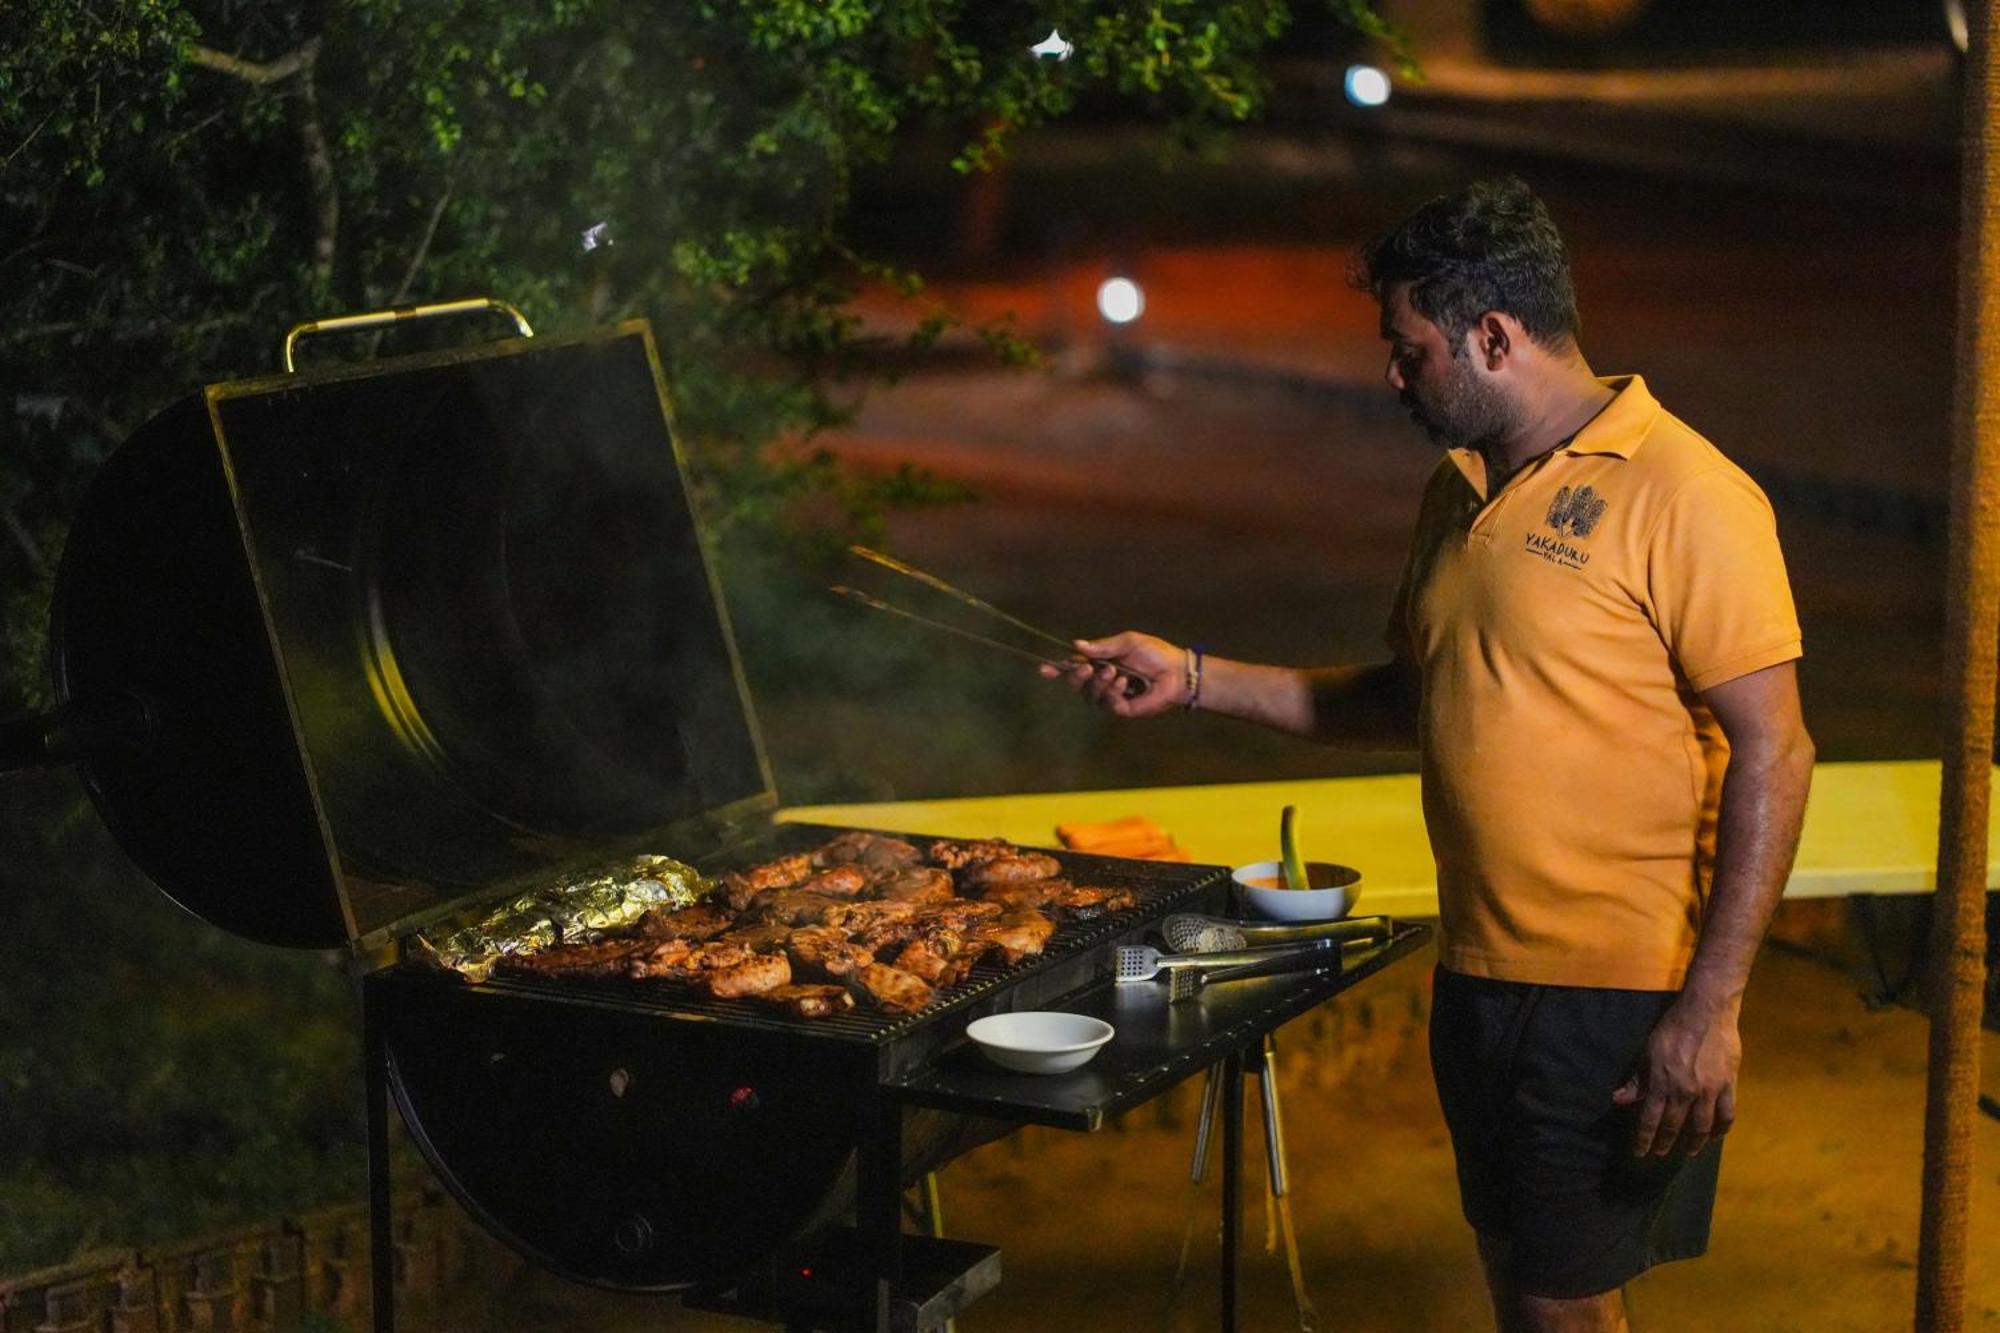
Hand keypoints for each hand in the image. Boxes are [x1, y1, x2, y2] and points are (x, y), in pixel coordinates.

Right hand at [1038, 631, 1186, 717]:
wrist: (1176, 671)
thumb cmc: (1154, 653)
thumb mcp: (1128, 642)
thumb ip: (1103, 646)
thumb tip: (1077, 645)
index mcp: (1100, 663)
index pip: (1073, 667)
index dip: (1057, 669)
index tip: (1044, 669)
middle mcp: (1101, 681)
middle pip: (1076, 683)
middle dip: (1077, 676)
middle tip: (1088, 667)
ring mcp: (1111, 697)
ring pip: (1089, 695)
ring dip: (1099, 683)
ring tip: (1116, 673)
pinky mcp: (1122, 709)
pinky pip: (1108, 704)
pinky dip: (1114, 692)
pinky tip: (1126, 684)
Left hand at [1611, 996, 1740, 1157]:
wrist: (1706, 1012)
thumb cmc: (1672, 1029)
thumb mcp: (1648, 1052)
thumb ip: (1637, 1080)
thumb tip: (1618, 1100)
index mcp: (1662, 1085)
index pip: (1650, 1121)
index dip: (1644, 1140)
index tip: (1640, 1153)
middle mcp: (1685, 1094)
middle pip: (1674, 1126)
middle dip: (1666, 1143)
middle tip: (1661, 1153)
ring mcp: (1710, 1092)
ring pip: (1702, 1127)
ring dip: (1694, 1143)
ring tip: (1689, 1151)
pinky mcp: (1729, 1086)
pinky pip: (1727, 1115)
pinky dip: (1721, 1129)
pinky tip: (1716, 1135)